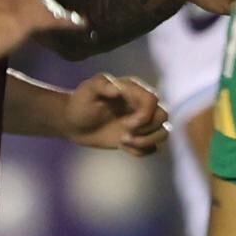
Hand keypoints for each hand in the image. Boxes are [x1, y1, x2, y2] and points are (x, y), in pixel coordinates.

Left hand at [54, 73, 168, 155]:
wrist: (73, 122)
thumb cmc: (80, 103)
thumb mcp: (87, 90)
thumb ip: (101, 85)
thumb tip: (118, 89)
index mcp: (133, 90)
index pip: (153, 100)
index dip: (144, 116)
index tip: (126, 125)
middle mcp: (141, 105)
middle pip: (163, 116)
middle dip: (146, 130)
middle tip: (124, 135)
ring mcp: (140, 123)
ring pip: (163, 133)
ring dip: (146, 142)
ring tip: (124, 142)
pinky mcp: (137, 137)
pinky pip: (152, 148)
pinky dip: (140, 151)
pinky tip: (122, 146)